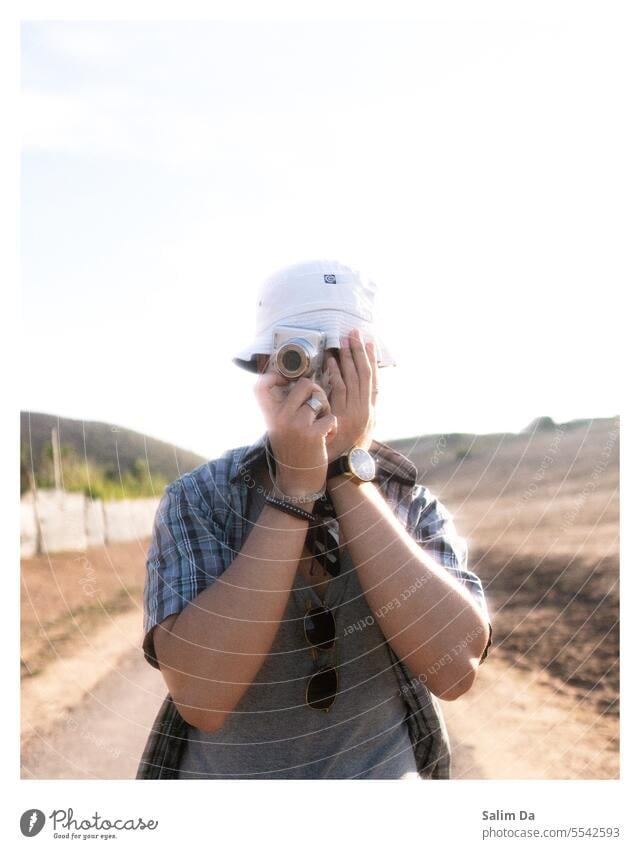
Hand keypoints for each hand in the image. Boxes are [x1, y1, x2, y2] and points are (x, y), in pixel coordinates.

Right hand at [254, 373, 336, 497]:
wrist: (297, 482)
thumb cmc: (293, 452)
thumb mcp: (280, 429)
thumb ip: (285, 409)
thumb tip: (302, 384)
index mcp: (271, 415)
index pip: (260, 385)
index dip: (273, 375)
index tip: (287, 380)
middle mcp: (281, 417)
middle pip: (305, 383)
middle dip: (318, 393)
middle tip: (319, 408)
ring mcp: (297, 424)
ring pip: (321, 400)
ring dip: (327, 411)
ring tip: (322, 425)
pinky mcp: (313, 434)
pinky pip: (331, 417)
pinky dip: (332, 428)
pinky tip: (325, 439)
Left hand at [324, 328, 377, 462]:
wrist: (345, 468)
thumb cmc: (349, 450)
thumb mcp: (362, 430)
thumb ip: (361, 411)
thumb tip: (361, 395)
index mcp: (370, 409)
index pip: (372, 378)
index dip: (371, 360)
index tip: (369, 343)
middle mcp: (366, 408)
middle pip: (364, 373)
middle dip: (359, 351)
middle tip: (355, 332)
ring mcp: (355, 411)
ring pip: (353, 379)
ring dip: (348, 358)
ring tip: (343, 341)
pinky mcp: (342, 415)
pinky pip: (339, 390)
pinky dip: (335, 375)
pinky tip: (331, 362)